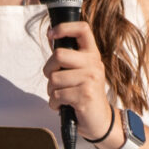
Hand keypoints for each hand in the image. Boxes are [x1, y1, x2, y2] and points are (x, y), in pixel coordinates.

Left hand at [46, 20, 114, 144]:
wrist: (100, 121)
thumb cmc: (85, 95)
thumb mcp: (80, 71)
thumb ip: (67, 55)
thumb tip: (51, 35)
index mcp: (92, 55)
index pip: (82, 29)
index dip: (64, 27)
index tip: (51, 34)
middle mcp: (94, 64)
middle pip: (59, 54)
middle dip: (48, 69)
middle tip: (54, 79)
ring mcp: (90, 80)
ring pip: (54, 78)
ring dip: (51, 91)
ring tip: (61, 96)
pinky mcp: (85, 95)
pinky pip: (57, 95)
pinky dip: (54, 103)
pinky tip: (63, 106)